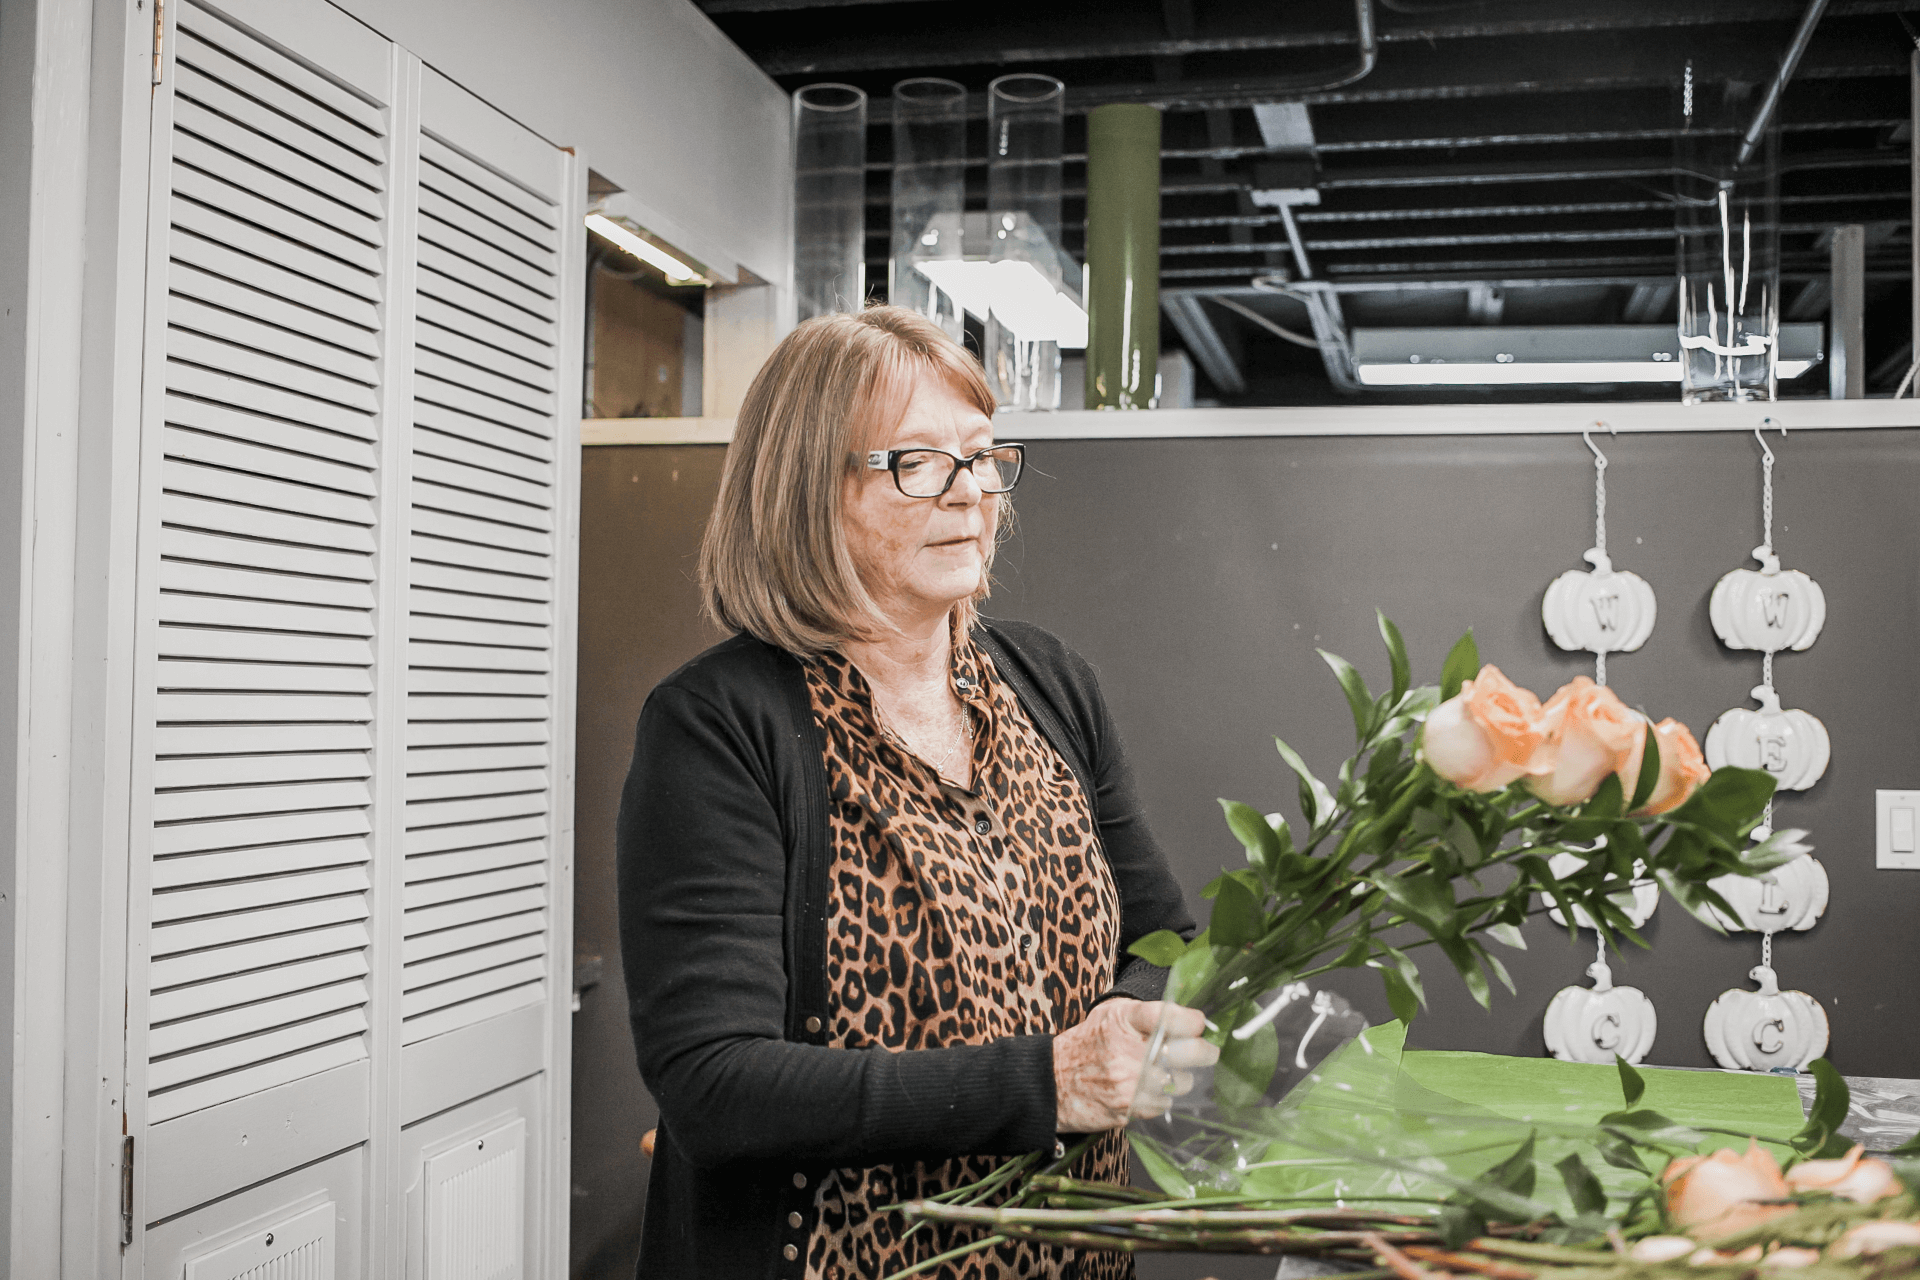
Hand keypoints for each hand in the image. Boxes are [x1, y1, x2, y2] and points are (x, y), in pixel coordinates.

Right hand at [1052, 999, 1218, 1133]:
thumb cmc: (1084, 1045)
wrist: (1050, 1083)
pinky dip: (1162, 1098)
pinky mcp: (1129, 1109)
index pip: (1168, 1017)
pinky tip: (1149, 1089)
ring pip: (1181, 1082)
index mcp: (1122, 1021)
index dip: (1192, 1020)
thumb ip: (1143, 1013)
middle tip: (1207, 1051)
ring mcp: (1128, 1083)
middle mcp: (1127, 1052)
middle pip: (1188, 1052)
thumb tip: (1184, 1016)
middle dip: (1205, 1051)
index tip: (1199, 1023)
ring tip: (1169, 1072)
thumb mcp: (1108, 1015)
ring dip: (1182, 1078)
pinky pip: (1164, 1104)